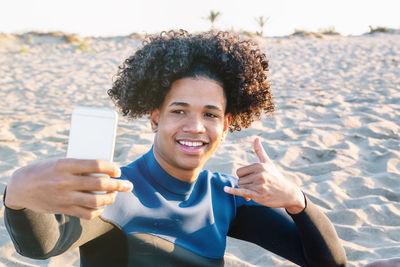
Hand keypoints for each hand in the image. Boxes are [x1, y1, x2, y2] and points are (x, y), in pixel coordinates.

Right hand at [5, 158, 132, 219]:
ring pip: (96, 201)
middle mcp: (66, 181)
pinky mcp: (63, 209)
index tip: (118, 170)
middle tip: (128, 185)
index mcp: (66, 164)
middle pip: (100, 184)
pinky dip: (97, 211)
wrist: (21, 187)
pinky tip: (101, 206)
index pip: (96, 165)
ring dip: (110, 198)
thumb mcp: (60, 162)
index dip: (111, 168)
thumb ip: (80, 166)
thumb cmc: (46, 170)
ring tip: (115, 195)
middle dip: (118, 185)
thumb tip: (106, 169)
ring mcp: (65, 197)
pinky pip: (86, 214)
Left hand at [224, 137, 304, 213]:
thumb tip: (256, 137)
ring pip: (241, 187)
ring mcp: (259, 185)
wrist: (288, 194)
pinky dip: (233, 191)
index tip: (252, 180)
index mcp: (259, 166)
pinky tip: (225, 189)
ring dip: (246, 191)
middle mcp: (259, 174)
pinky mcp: (259, 195)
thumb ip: (260, 151)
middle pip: (239, 180)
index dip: (243, 177)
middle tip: (255, 186)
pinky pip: (242, 192)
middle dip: (244, 184)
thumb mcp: (267, 163)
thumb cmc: (275, 177)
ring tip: (257, 191)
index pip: (239, 172)